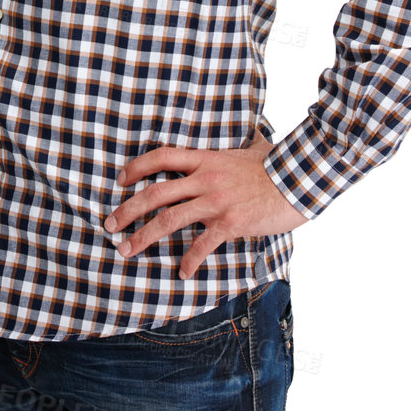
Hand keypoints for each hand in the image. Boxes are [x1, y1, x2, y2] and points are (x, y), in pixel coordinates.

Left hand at [104, 132, 309, 278]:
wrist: (301, 178)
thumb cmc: (279, 164)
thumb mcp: (255, 147)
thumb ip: (243, 146)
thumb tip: (253, 137)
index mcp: (206, 158)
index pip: (162, 157)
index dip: (136, 167)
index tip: (119, 180)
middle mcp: (206, 178)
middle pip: (155, 193)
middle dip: (127, 210)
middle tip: (109, 225)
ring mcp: (216, 201)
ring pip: (169, 219)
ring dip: (143, 236)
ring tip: (126, 250)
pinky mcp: (231, 223)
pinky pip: (203, 245)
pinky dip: (190, 260)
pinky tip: (182, 273)